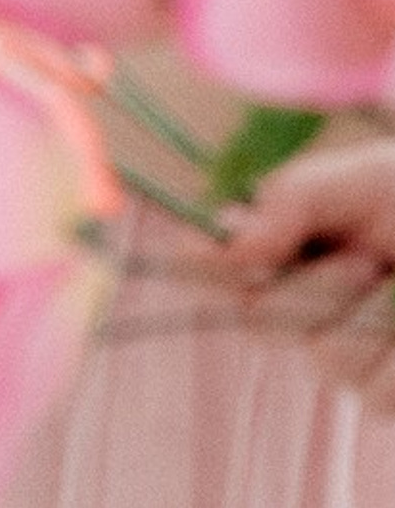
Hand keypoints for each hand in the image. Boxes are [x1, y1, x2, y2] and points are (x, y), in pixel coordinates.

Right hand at [221, 139, 394, 415]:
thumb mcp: (347, 183)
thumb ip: (287, 203)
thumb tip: (232, 247)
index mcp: (265, 247)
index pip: (200, 267)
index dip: (203, 267)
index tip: (229, 255)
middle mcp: (288, 306)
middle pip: (262, 323)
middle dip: (319, 290)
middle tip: (365, 260)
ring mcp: (334, 354)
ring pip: (327, 361)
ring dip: (373, 321)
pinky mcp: (380, 392)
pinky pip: (378, 393)